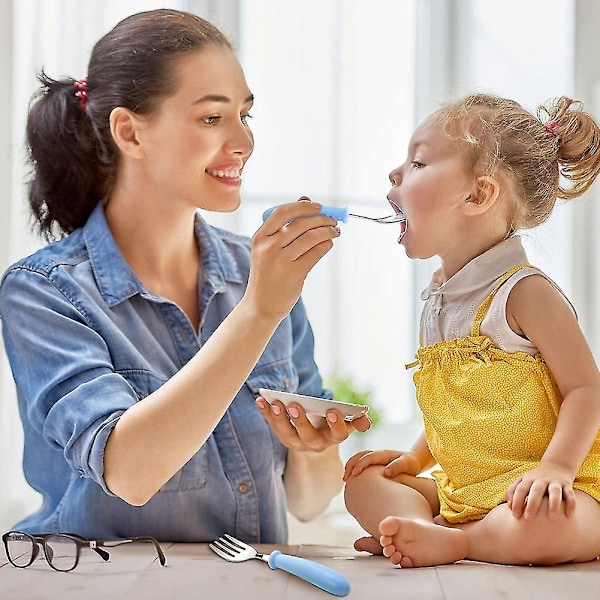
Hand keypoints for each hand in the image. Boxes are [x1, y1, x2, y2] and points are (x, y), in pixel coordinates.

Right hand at [246, 199, 339, 320]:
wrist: (261, 305)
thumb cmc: (268, 274)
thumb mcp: (267, 249)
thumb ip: (283, 227)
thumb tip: (306, 201)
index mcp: (259, 237)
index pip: (282, 212)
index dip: (303, 207)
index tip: (319, 206)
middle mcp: (268, 247)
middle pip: (301, 223)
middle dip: (322, 219)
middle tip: (333, 220)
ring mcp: (281, 260)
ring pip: (311, 237)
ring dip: (328, 231)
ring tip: (335, 231)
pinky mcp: (294, 273)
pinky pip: (316, 252)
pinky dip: (326, 245)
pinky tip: (328, 244)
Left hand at [255, 397, 370, 452]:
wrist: (315, 437)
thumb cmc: (331, 424)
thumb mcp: (345, 423)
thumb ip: (354, 421)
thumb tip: (366, 421)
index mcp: (333, 438)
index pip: (338, 434)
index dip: (336, 424)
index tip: (332, 410)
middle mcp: (314, 444)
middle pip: (307, 435)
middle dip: (300, 421)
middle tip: (294, 404)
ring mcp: (296, 442)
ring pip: (286, 434)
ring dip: (278, 418)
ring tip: (274, 402)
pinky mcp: (282, 436)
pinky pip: (273, 425)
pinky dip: (266, 413)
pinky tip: (260, 400)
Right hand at [343, 449, 421, 480]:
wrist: (414, 462)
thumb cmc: (411, 464)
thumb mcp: (407, 464)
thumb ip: (398, 466)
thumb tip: (386, 472)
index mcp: (383, 454)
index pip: (368, 456)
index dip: (360, 464)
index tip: (354, 474)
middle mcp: (377, 455)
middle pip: (359, 455)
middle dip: (350, 465)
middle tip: (345, 478)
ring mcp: (375, 459)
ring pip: (358, 459)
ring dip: (350, 467)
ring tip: (346, 480)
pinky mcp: (374, 465)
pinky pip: (362, 465)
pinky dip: (354, 470)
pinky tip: (353, 482)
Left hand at [505, 462, 576, 519]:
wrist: (556, 465)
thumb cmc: (535, 479)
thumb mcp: (522, 481)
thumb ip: (513, 491)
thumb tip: (508, 506)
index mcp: (528, 479)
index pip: (520, 489)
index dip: (517, 501)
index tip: (515, 515)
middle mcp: (541, 480)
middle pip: (536, 491)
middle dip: (532, 504)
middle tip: (528, 518)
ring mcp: (555, 482)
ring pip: (555, 492)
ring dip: (553, 504)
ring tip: (552, 518)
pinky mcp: (567, 485)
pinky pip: (570, 494)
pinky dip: (571, 504)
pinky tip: (569, 515)